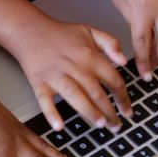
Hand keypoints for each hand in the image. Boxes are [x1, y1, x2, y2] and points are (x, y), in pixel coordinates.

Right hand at [10, 15, 130, 130]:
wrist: (30, 30)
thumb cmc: (60, 33)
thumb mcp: (90, 30)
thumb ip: (111, 43)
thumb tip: (124, 61)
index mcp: (89, 56)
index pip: (113, 80)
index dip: (123, 97)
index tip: (127, 110)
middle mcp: (75, 67)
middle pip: (97, 93)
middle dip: (110, 112)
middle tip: (116, 126)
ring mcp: (56, 76)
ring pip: (77, 97)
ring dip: (90, 112)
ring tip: (101, 124)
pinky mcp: (40, 83)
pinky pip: (45, 101)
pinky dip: (52, 114)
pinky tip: (59, 126)